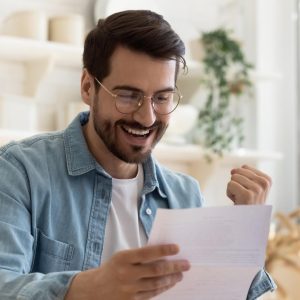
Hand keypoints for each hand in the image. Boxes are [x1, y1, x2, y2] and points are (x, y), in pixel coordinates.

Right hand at [64, 244, 189, 299]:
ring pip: (156, 284)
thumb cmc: (112, 268)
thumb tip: (163, 254)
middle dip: (174, 267)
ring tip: (181, 274)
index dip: (164, 250)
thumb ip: (139, 255)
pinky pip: (152, 294)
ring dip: (171, 278)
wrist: (94, 289)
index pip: (148, 253)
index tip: (177, 248)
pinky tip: (170, 283)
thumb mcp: (122, 256)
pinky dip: (163, 288)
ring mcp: (129, 289)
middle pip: (156, 270)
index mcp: (123, 258)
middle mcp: (126, 273)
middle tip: (186, 264)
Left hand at [226, 165, 271, 204]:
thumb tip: (232, 170)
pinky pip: (230, 184)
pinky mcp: (248, 195)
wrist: (248, 222)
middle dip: (235, 183)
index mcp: (267, 179)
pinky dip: (229, 193)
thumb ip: (244, 174)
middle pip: (238, 171)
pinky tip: (236, 201)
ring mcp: (257, 189)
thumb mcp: (251, 186)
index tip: (247, 190)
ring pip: (233, 178)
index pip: (244, 167)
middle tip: (242, 195)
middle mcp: (264, 183)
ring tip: (240, 198)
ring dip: (232, 189)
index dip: (241, 178)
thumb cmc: (247, 203)